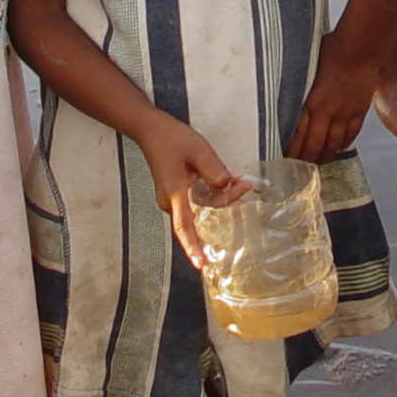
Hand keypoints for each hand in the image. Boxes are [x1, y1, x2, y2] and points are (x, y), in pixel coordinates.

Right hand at [137, 115, 245, 269]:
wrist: (151, 131)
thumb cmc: (172, 139)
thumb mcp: (198, 150)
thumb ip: (214, 170)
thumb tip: (225, 186)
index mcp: (175, 193)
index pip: (184, 227)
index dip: (192, 247)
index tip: (201, 265)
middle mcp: (171, 201)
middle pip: (201, 215)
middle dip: (224, 204)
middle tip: (244, 185)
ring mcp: (172, 199)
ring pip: (201, 207)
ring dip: (221, 198)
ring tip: (240, 181)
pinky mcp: (176, 193)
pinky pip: (197, 201)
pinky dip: (212, 193)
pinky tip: (227, 181)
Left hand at [287, 33, 377, 161]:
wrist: (359, 48)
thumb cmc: (330, 50)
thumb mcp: (306, 66)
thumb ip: (298, 83)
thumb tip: (285, 86)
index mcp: (309, 102)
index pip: (296, 135)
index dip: (290, 150)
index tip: (284, 157)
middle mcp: (325, 112)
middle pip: (314, 146)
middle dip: (305, 160)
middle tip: (299, 167)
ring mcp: (344, 114)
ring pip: (332, 145)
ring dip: (324, 157)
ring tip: (317, 162)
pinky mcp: (359, 112)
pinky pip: (350, 136)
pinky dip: (341, 145)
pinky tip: (336, 148)